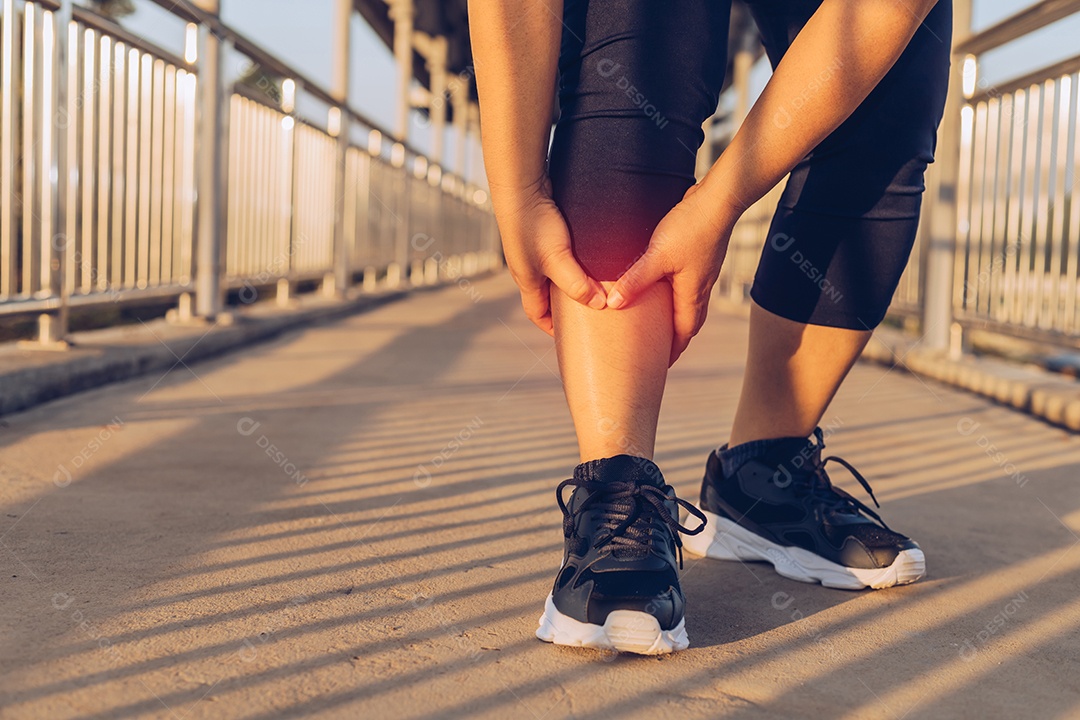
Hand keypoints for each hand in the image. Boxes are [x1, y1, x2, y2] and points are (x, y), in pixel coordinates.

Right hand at [493, 176, 606, 335]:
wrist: (520, 186)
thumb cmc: (534, 224)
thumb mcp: (558, 259)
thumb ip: (577, 284)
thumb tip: (600, 305)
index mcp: (527, 281)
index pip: (538, 315)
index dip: (553, 327)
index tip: (572, 334)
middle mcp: (528, 268)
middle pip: (546, 296)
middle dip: (564, 306)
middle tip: (588, 311)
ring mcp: (533, 250)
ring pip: (553, 274)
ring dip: (571, 281)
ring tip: (594, 284)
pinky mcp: (541, 232)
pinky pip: (557, 255)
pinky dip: (572, 261)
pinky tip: (588, 256)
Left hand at [605, 183, 735, 364]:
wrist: (719, 199)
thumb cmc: (691, 227)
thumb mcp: (658, 256)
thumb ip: (636, 280)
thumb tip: (613, 305)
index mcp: (692, 295)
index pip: (684, 333)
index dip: (672, 351)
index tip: (659, 366)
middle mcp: (701, 288)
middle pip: (689, 322)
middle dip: (674, 339)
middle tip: (657, 350)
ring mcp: (702, 272)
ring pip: (688, 303)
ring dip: (674, 316)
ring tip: (656, 323)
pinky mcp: (699, 257)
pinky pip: (687, 285)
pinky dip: (674, 295)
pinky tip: (661, 286)